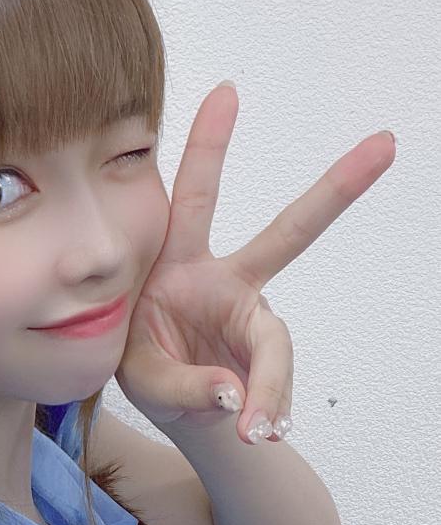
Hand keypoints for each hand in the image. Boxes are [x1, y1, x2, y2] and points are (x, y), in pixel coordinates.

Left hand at [114, 81, 395, 442]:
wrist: (173, 410)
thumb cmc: (145, 369)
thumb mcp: (138, 376)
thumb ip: (180, 386)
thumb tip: (236, 399)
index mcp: (178, 264)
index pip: (196, 200)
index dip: (210, 146)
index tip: (227, 91)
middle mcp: (226, 282)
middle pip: (288, 234)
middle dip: (334, 190)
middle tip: (386, 143)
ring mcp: (252, 319)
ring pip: (276, 345)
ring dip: (270, 389)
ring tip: (256, 429)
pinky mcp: (266, 356)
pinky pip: (273, 385)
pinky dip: (267, 412)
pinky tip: (257, 432)